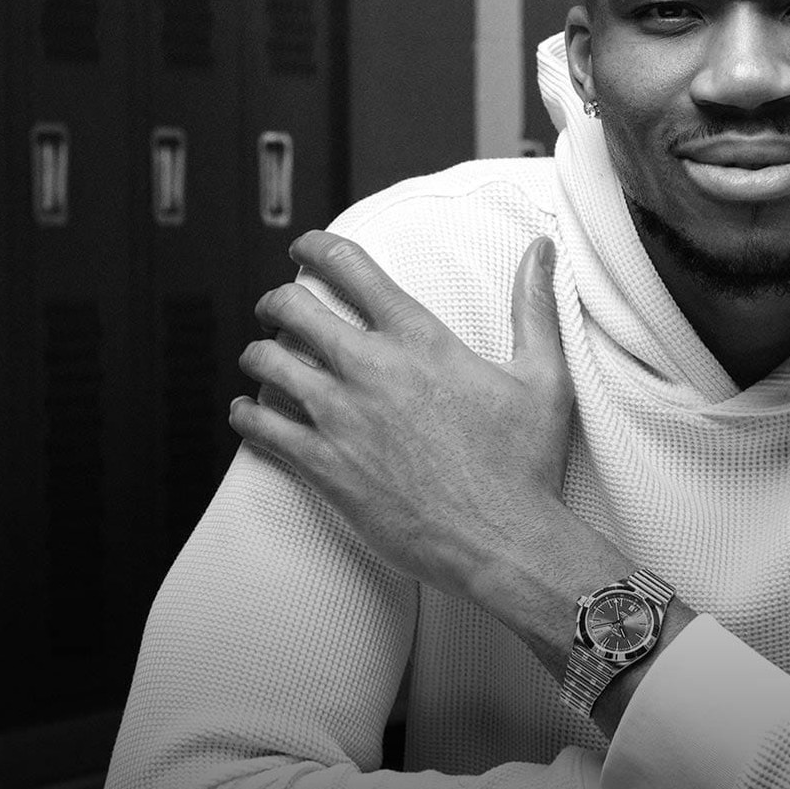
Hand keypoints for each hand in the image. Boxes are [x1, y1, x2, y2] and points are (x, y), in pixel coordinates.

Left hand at [228, 230, 575, 606]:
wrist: (504, 541)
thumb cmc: (524, 465)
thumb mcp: (542, 377)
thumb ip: (534, 306)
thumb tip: (540, 251)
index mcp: (420, 339)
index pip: (350, 267)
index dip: (317, 247)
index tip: (305, 248)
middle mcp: (372, 369)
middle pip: (293, 308)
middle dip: (277, 302)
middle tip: (277, 309)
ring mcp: (341, 418)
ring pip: (266, 363)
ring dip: (258, 356)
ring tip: (262, 360)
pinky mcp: (323, 466)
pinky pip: (260, 428)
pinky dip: (247, 415)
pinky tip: (249, 414)